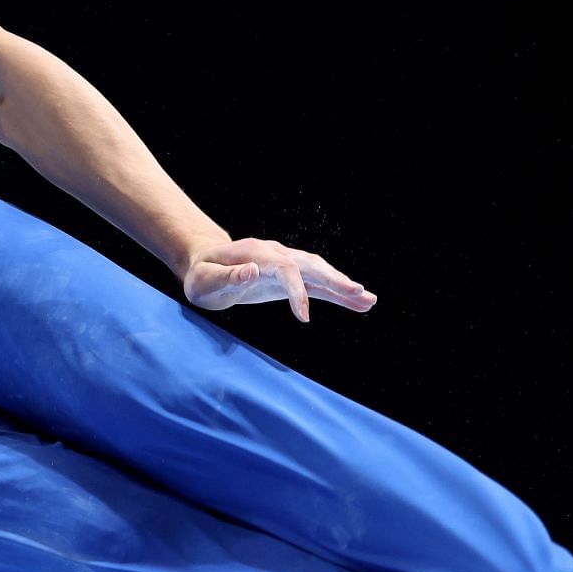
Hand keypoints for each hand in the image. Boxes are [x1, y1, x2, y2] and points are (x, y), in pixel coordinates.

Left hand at [181, 237, 376, 321]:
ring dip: (343, 287)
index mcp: (256, 253)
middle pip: (310, 266)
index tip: (304, 317)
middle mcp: (276, 254)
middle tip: (359, 293)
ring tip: (370, 301)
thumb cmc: (202, 276)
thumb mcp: (205, 280)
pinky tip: (360, 303)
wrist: (205, 265)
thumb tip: (253, 271)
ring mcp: (285, 263)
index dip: (296, 291)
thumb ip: (228, 276)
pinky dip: (338, 294)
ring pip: (319, 273)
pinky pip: (318, 285)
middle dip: (334, 280)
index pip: (284, 269)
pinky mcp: (290, 277)